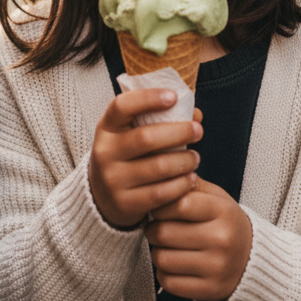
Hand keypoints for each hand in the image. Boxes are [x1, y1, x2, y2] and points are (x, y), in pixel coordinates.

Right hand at [88, 89, 201, 229]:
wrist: (102, 198)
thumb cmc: (126, 156)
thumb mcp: (131, 134)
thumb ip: (158, 120)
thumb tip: (195, 113)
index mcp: (106, 128)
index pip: (122, 106)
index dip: (148, 98)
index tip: (174, 96)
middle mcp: (105, 152)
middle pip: (146, 138)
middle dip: (178, 132)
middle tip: (198, 130)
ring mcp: (112, 180)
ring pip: (158, 167)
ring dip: (184, 161)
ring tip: (195, 158)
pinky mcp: (124, 203)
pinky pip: (160, 193)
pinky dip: (180, 185)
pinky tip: (190, 179)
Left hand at [146, 179, 252, 300]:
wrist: (252, 260)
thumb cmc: (224, 223)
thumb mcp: (215, 197)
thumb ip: (189, 183)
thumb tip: (162, 173)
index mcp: (223, 211)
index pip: (179, 204)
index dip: (161, 205)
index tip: (159, 207)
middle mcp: (222, 240)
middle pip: (165, 232)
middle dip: (154, 229)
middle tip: (159, 227)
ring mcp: (217, 268)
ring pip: (162, 258)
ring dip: (157, 251)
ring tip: (167, 246)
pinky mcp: (210, 290)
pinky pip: (167, 282)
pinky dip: (164, 273)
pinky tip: (175, 264)